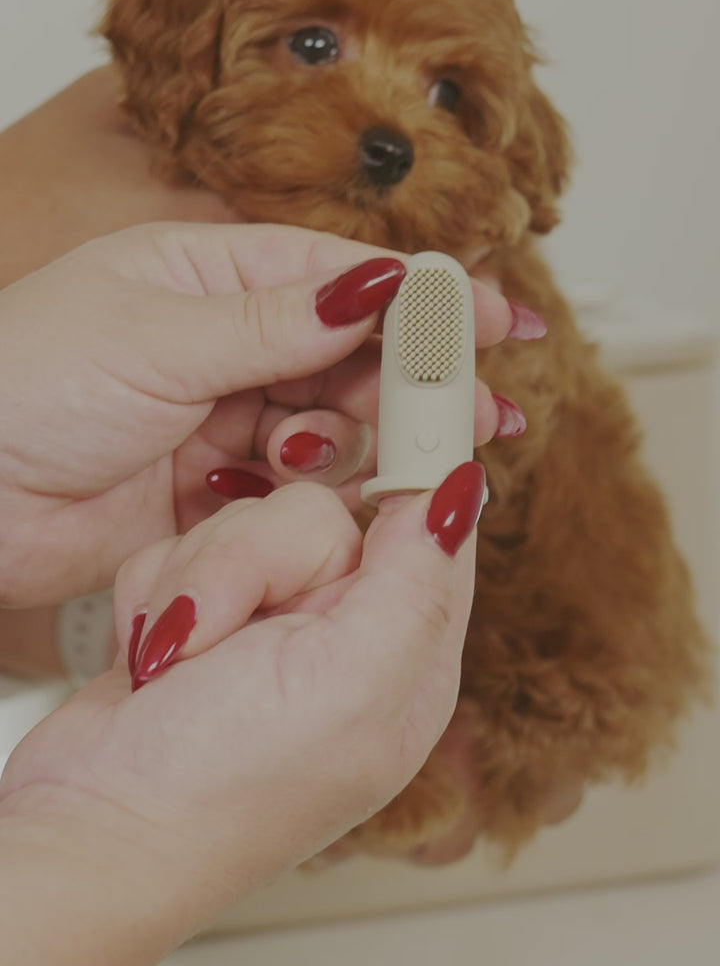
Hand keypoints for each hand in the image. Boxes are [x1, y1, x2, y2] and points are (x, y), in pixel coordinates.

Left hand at [0, 221, 512, 606]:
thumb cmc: (25, 384)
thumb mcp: (155, 336)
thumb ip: (273, 323)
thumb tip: (373, 283)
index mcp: (208, 270)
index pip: (336, 273)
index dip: (420, 294)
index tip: (494, 315)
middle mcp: (225, 337)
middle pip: (349, 350)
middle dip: (414, 378)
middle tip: (475, 409)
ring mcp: (223, 411)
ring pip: (332, 418)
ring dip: (375, 436)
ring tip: (417, 457)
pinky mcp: (215, 483)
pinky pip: (298, 480)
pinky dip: (332, 486)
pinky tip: (363, 492)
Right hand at [0, 466, 484, 961]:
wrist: (89, 826)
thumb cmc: (220, 788)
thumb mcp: (347, 687)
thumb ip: (413, 585)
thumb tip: (465, 496)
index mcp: (405, 655)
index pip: (433, 528)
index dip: (413, 468)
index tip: (395, 404)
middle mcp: (342, 633)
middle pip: (321, 513)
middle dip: (257, 559)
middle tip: (235, 631)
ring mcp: (267, 622)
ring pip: (246, 519)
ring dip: (202, 582)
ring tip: (184, 660)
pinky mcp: (202, 610)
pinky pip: (188, 540)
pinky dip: (161, 590)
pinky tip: (154, 655)